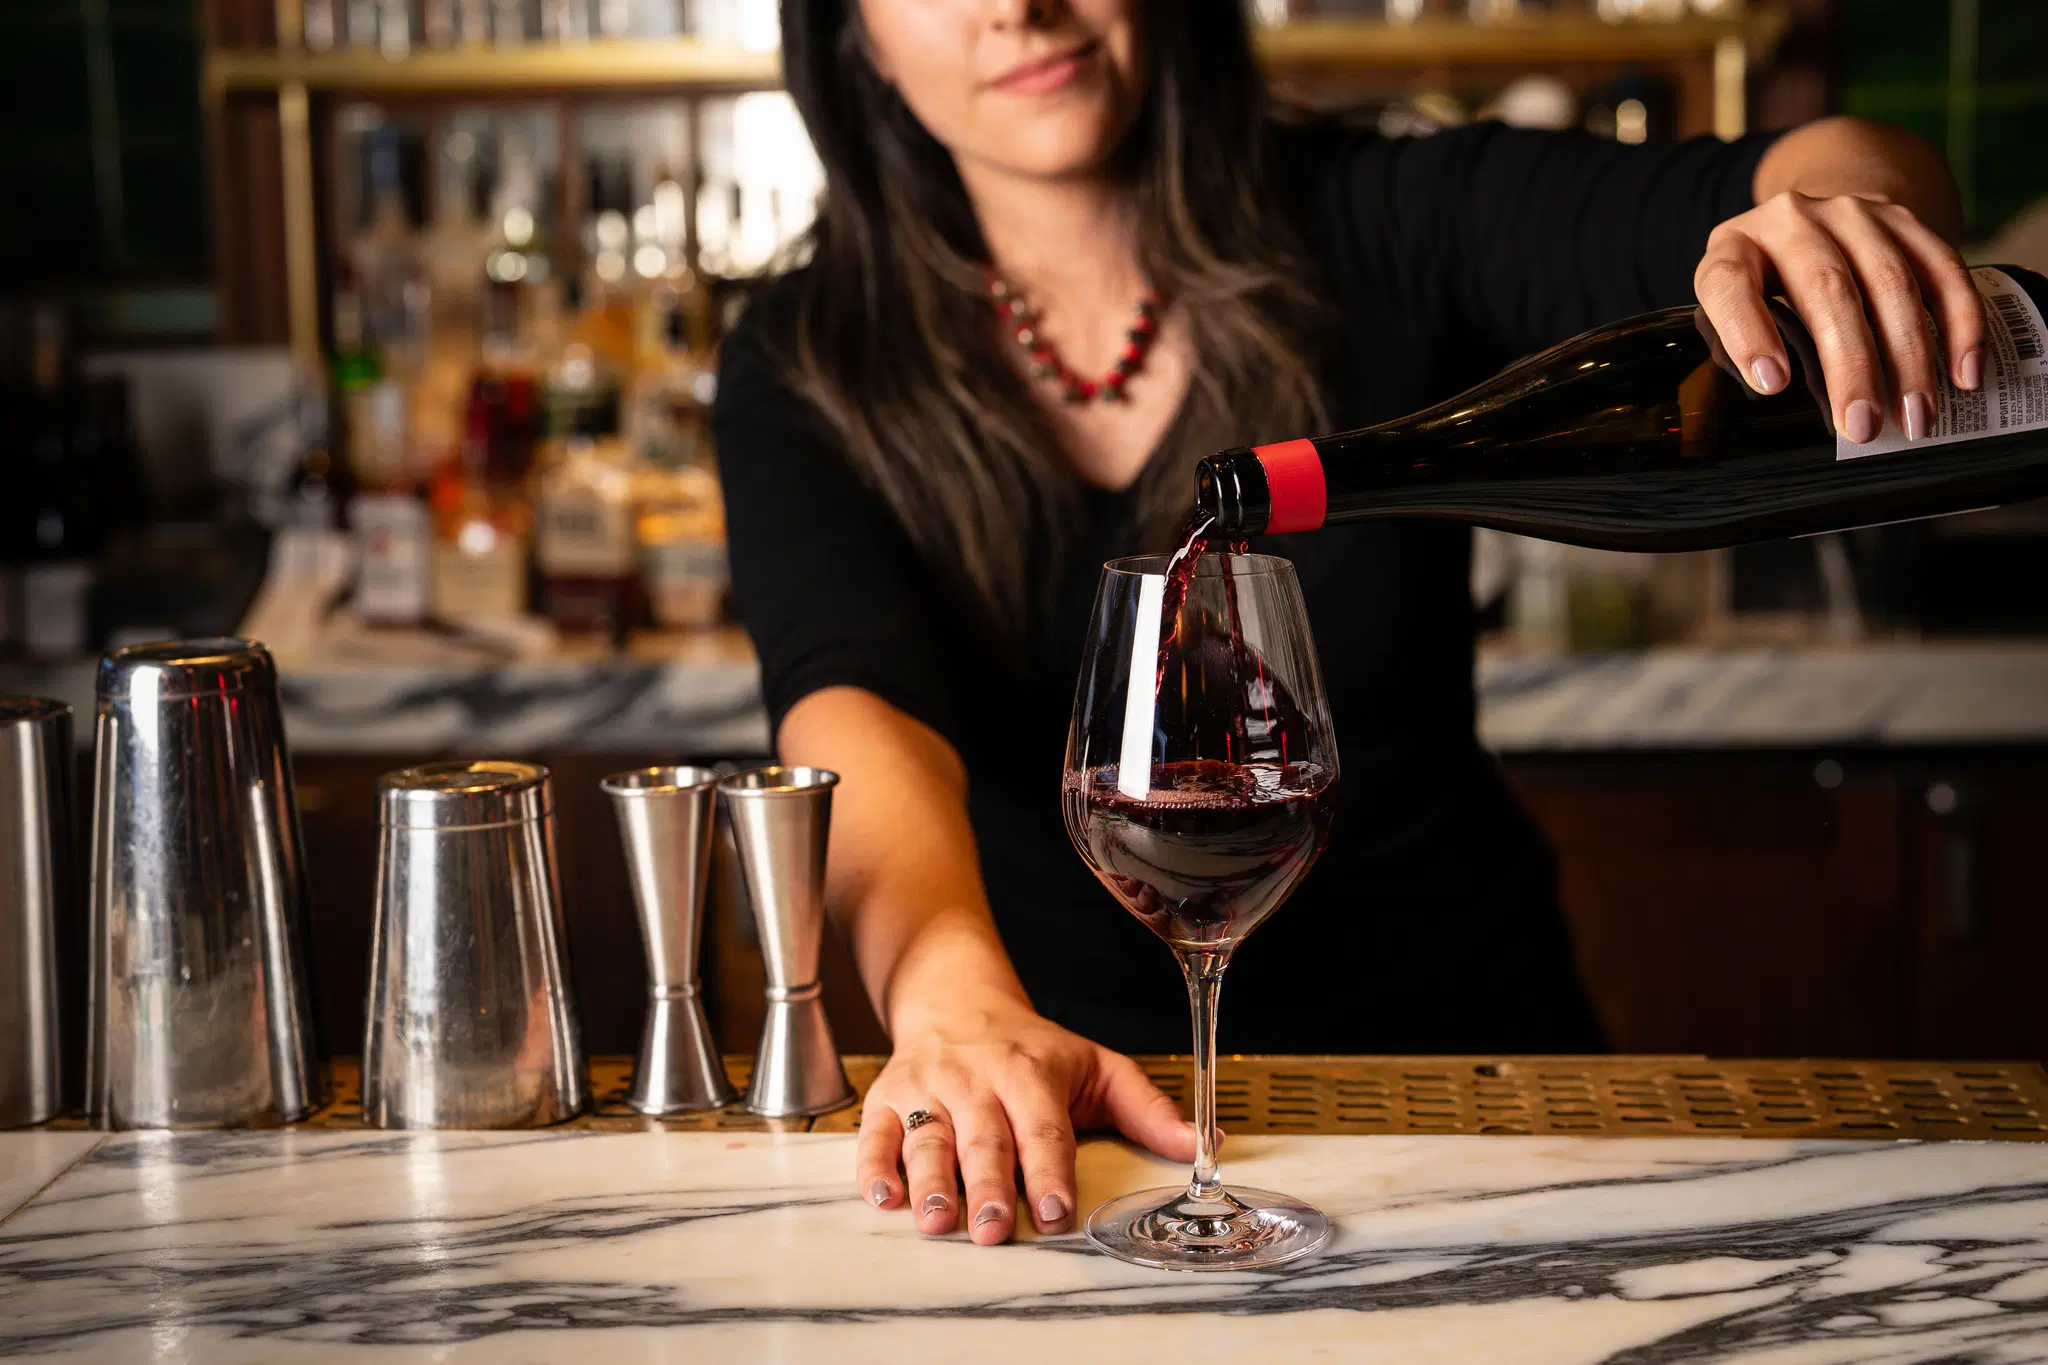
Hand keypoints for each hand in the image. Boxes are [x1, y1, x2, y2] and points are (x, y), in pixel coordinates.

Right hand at [855, 999, 1197, 1244]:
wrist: (957, 1001)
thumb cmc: (1032, 1048)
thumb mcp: (1095, 1065)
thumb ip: (1146, 1108)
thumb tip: (1202, 1147)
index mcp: (1031, 1073)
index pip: (1044, 1126)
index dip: (1050, 1168)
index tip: (1057, 1210)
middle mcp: (977, 1079)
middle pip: (983, 1137)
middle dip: (989, 1184)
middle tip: (993, 1229)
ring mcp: (929, 1087)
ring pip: (927, 1137)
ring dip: (931, 1181)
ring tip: (937, 1221)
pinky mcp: (887, 1096)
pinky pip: (875, 1132)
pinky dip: (874, 1165)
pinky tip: (884, 1197)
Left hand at [1694, 191, 1985, 444]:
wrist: (1810, 221)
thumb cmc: (1762, 284)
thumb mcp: (1732, 308)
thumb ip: (1743, 350)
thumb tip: (1786, 418)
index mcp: (1734, 247)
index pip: (1730, 283)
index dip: (1748, 333)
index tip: (1772, 384)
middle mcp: (1792, 220)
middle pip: (1826, 289)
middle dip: (1851, 366)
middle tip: (1863, 426)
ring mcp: (1853, 214)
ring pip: (1891, 282)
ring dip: (1910, 358)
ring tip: (1915, 416)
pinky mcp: (1904, 219)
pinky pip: (1943, 270)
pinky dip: (1960, 325)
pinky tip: (1963, 373)